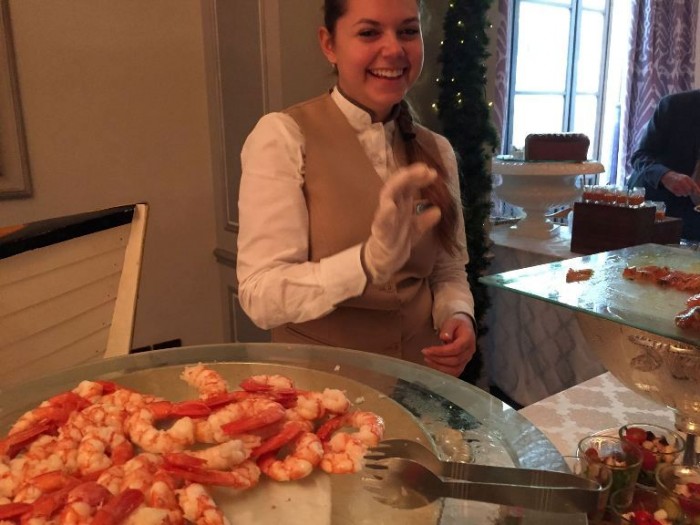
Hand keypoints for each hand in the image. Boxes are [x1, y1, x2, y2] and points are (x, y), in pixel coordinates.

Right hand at [362, 163, 441, 284]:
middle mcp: (391, 207)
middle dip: (410, 175)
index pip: (408, 186)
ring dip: (397, 185)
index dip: (418, 178)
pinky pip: (381, 222)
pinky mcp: (379, 233)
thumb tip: (438, 210)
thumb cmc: (396, 242)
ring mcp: (384, 218)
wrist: (381, 262)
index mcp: (400, 206)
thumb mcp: (415, 230)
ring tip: (409, 176)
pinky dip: (385, 214)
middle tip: (425, 169)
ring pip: (387, 196)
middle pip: (398, 185)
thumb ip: (425, 220)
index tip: (432, 173)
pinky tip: (391, 206)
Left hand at [421, 314, 475, 376]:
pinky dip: (443, 372)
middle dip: (438, 359)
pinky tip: (433, 366)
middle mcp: (470, 352)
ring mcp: (467, 360)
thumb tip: (444, 337)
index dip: (441, 351)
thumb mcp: (452, 321)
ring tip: (427, 360)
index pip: (455, 349)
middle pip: (455, 360)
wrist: (464, 329)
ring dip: (439, 367)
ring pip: (455, 369)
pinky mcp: (463, 365)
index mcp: (468, 339)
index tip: (427, 350)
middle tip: (425, 354)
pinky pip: (454, 373)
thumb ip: (448, 328)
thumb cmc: (457, 325)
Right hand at [660, 171, 699, 196]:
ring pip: (684, 193)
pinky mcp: (673, 188)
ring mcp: (677, 184)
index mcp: (686, 178)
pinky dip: (679, 194)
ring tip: (682, 191)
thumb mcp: (685, 178)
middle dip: (689, 192)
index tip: (699, 193)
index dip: (697, 190)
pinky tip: (677, 191)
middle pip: (689, 190)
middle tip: (687, 192)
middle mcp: (682, 181)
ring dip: (684, 194)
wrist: (667, 176)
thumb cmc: (677, 177)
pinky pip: (678, 194)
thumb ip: (690, 183)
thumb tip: (697, 190)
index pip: (693, 185)